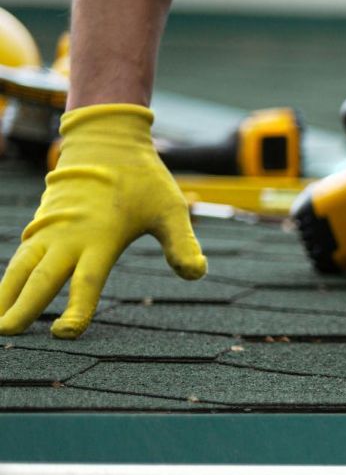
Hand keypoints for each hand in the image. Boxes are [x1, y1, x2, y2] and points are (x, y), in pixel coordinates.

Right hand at [0, 104, 205, 337]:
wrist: (106, 141)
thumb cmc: (143, 178)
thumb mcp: (171, 208)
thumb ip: (182, 243)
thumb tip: (197, 274)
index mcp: (101, 237)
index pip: (87, 282)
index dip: (76, 309)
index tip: (64, 333)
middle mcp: (70, 236)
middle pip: (43, 278)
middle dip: (25, 306)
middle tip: (7, 333)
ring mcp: (52, 229)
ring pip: (23, 266)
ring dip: (7, 292)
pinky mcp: (42, 225)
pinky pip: (21, 255)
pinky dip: (10, 276)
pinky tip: (3, 296)